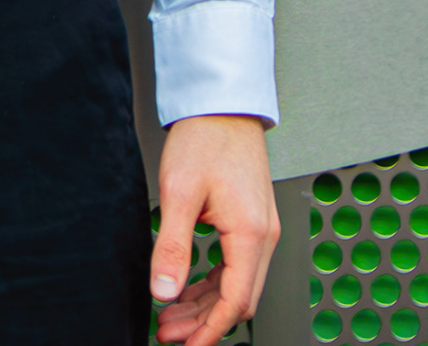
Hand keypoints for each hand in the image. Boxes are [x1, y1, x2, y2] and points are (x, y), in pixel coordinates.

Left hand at [148, 112, 277, 345]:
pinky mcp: (251, 221)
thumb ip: (173, 247)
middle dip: (204, 323)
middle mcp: (263, 235)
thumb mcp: (179, 194)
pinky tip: (189, 290)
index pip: (235, 302)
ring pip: (237, 285)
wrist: (223, 105)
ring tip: (171, 317)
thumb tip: (164, 291)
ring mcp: (260, 228)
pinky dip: (213, 284)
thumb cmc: (205, 139)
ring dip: (206, 305)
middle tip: (168, 333)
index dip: (210, 331)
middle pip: (238, 299)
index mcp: (250, 233)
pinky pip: (236, 266)